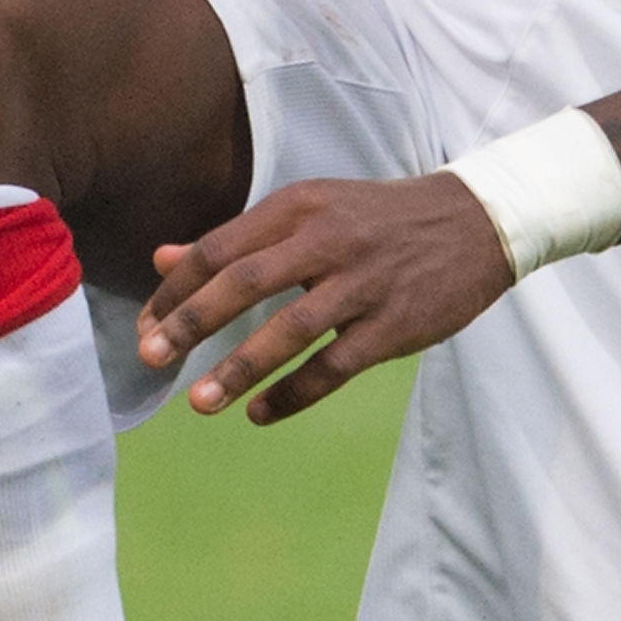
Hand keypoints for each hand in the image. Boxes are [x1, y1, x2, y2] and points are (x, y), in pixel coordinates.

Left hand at [139, 173, 513, 424]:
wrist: (476, 221)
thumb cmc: (378, 220)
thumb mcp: (310, 212)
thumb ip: (238, 240)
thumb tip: (162, 260)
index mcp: (299, 207)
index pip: (220, 248)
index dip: (176, 291)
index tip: (144, 327)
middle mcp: (327, 239)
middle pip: (245, 282)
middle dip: (192, 322)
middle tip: (151, 358)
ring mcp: (364, 282)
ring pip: (290, 330)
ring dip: (239, 369)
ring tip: (199, 403)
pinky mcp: (395, 323)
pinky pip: (335, 365)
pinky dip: (294, 393)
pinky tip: (260, 414)